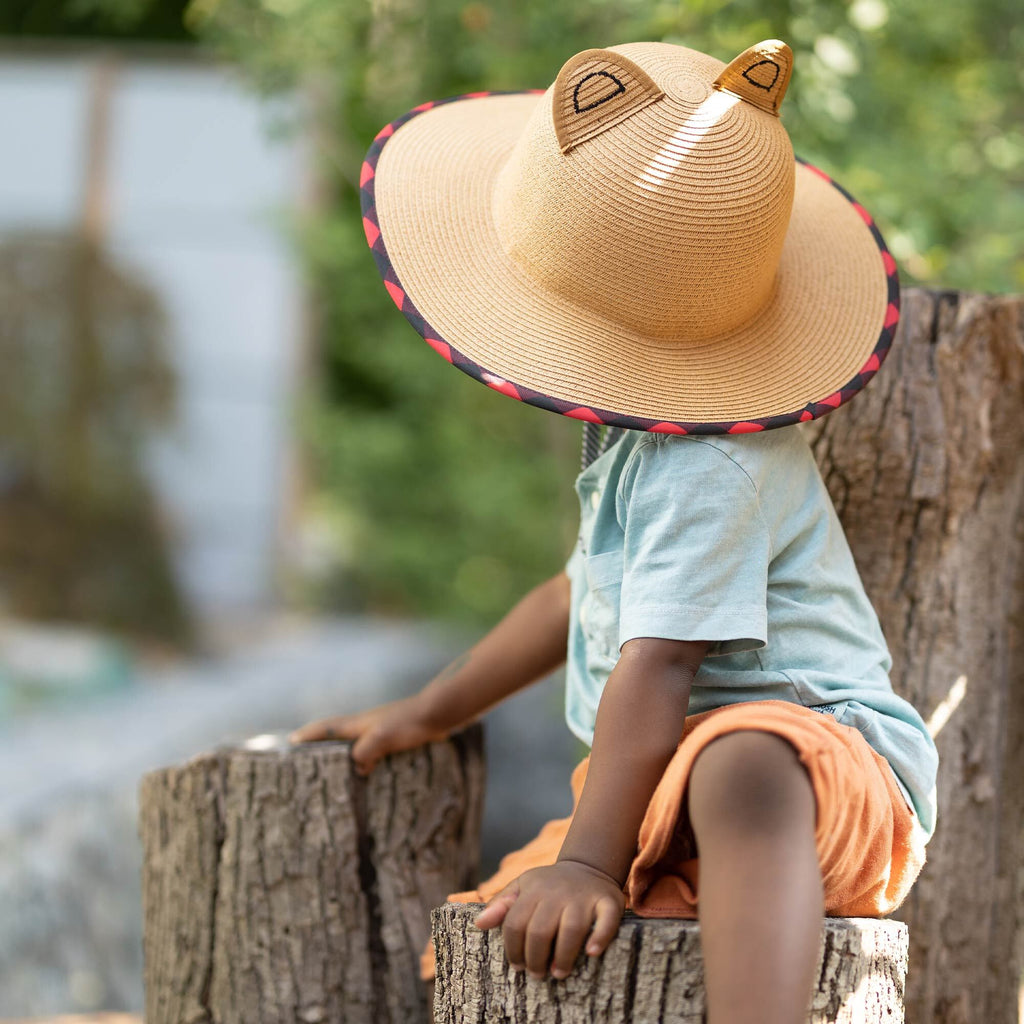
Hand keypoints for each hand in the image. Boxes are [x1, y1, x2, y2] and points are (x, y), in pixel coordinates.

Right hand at [288, 695, 447, 773]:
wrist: (439, 712)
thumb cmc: (409, 723)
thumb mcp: (383, 738)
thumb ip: (364, 751)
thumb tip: (356, 767)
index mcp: (359, 724)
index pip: (327, 728)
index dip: (308, 735)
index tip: (291, 742)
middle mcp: (366, 725)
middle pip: (337, 733)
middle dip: (321, 742)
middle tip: (306, 756)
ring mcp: (381, 729)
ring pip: (355, 741)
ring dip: (344, 752)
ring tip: (336, 769)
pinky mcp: (395, 735)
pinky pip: (372, 747)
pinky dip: (365, 757)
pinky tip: (371, 769)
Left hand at [473, 861, 624, 978]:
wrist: (587, 866)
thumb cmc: (549, 885)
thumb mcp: (523, 887)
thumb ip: (502, 905)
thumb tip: (479, 924)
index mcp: (534, 889)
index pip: (516, 923)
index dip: (513, 949)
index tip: (518, 966)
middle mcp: (558, 892)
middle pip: (540, 931)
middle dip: (535, 958)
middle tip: (537, 974)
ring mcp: (584, 897)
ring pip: (571, 929)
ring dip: (563, 957)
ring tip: (558, 972)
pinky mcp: (608, 901)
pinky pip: (607, 920)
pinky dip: (601, 937)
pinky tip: (592, 953)